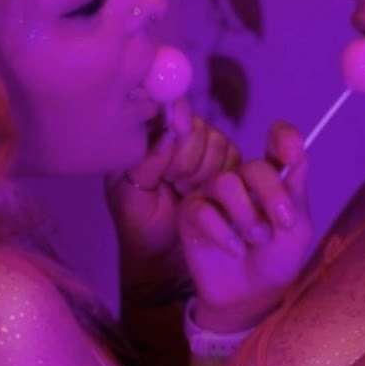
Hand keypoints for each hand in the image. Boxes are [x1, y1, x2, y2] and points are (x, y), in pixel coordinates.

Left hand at [105, 99, 241, 274]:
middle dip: (187, 156)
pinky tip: (205, 194)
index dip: (176, 113)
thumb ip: (144, 163)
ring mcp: (202, 151)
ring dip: (204, 170)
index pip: (164, 107)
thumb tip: (168, 135)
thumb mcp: (130, 198)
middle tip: (175, 182)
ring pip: (216, 140)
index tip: (178, 130)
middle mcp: (175, 138)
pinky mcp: (226, 166)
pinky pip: (234, 157)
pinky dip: (223, 176)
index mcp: (145, 139)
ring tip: (186, 192)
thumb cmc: (140, 228)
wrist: (166, 258)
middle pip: (196, 124)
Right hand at [177, 122, 313, 329]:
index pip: (276, 141)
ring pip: (225, 183)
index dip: (284, 138)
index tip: (292, 152)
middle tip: (283, 222)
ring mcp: (213, 194)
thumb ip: (295, 190)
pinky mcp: (191, 214)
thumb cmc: (274, 260)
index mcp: (271, 178)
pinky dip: (224, 233)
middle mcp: (241, 180)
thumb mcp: (297, 229)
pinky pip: (204, 211)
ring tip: (256, 240)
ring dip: (247, 216)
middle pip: (254, 167)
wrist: (249, 295)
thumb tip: (296, 154)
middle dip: (272, 193)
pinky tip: (235, 250)